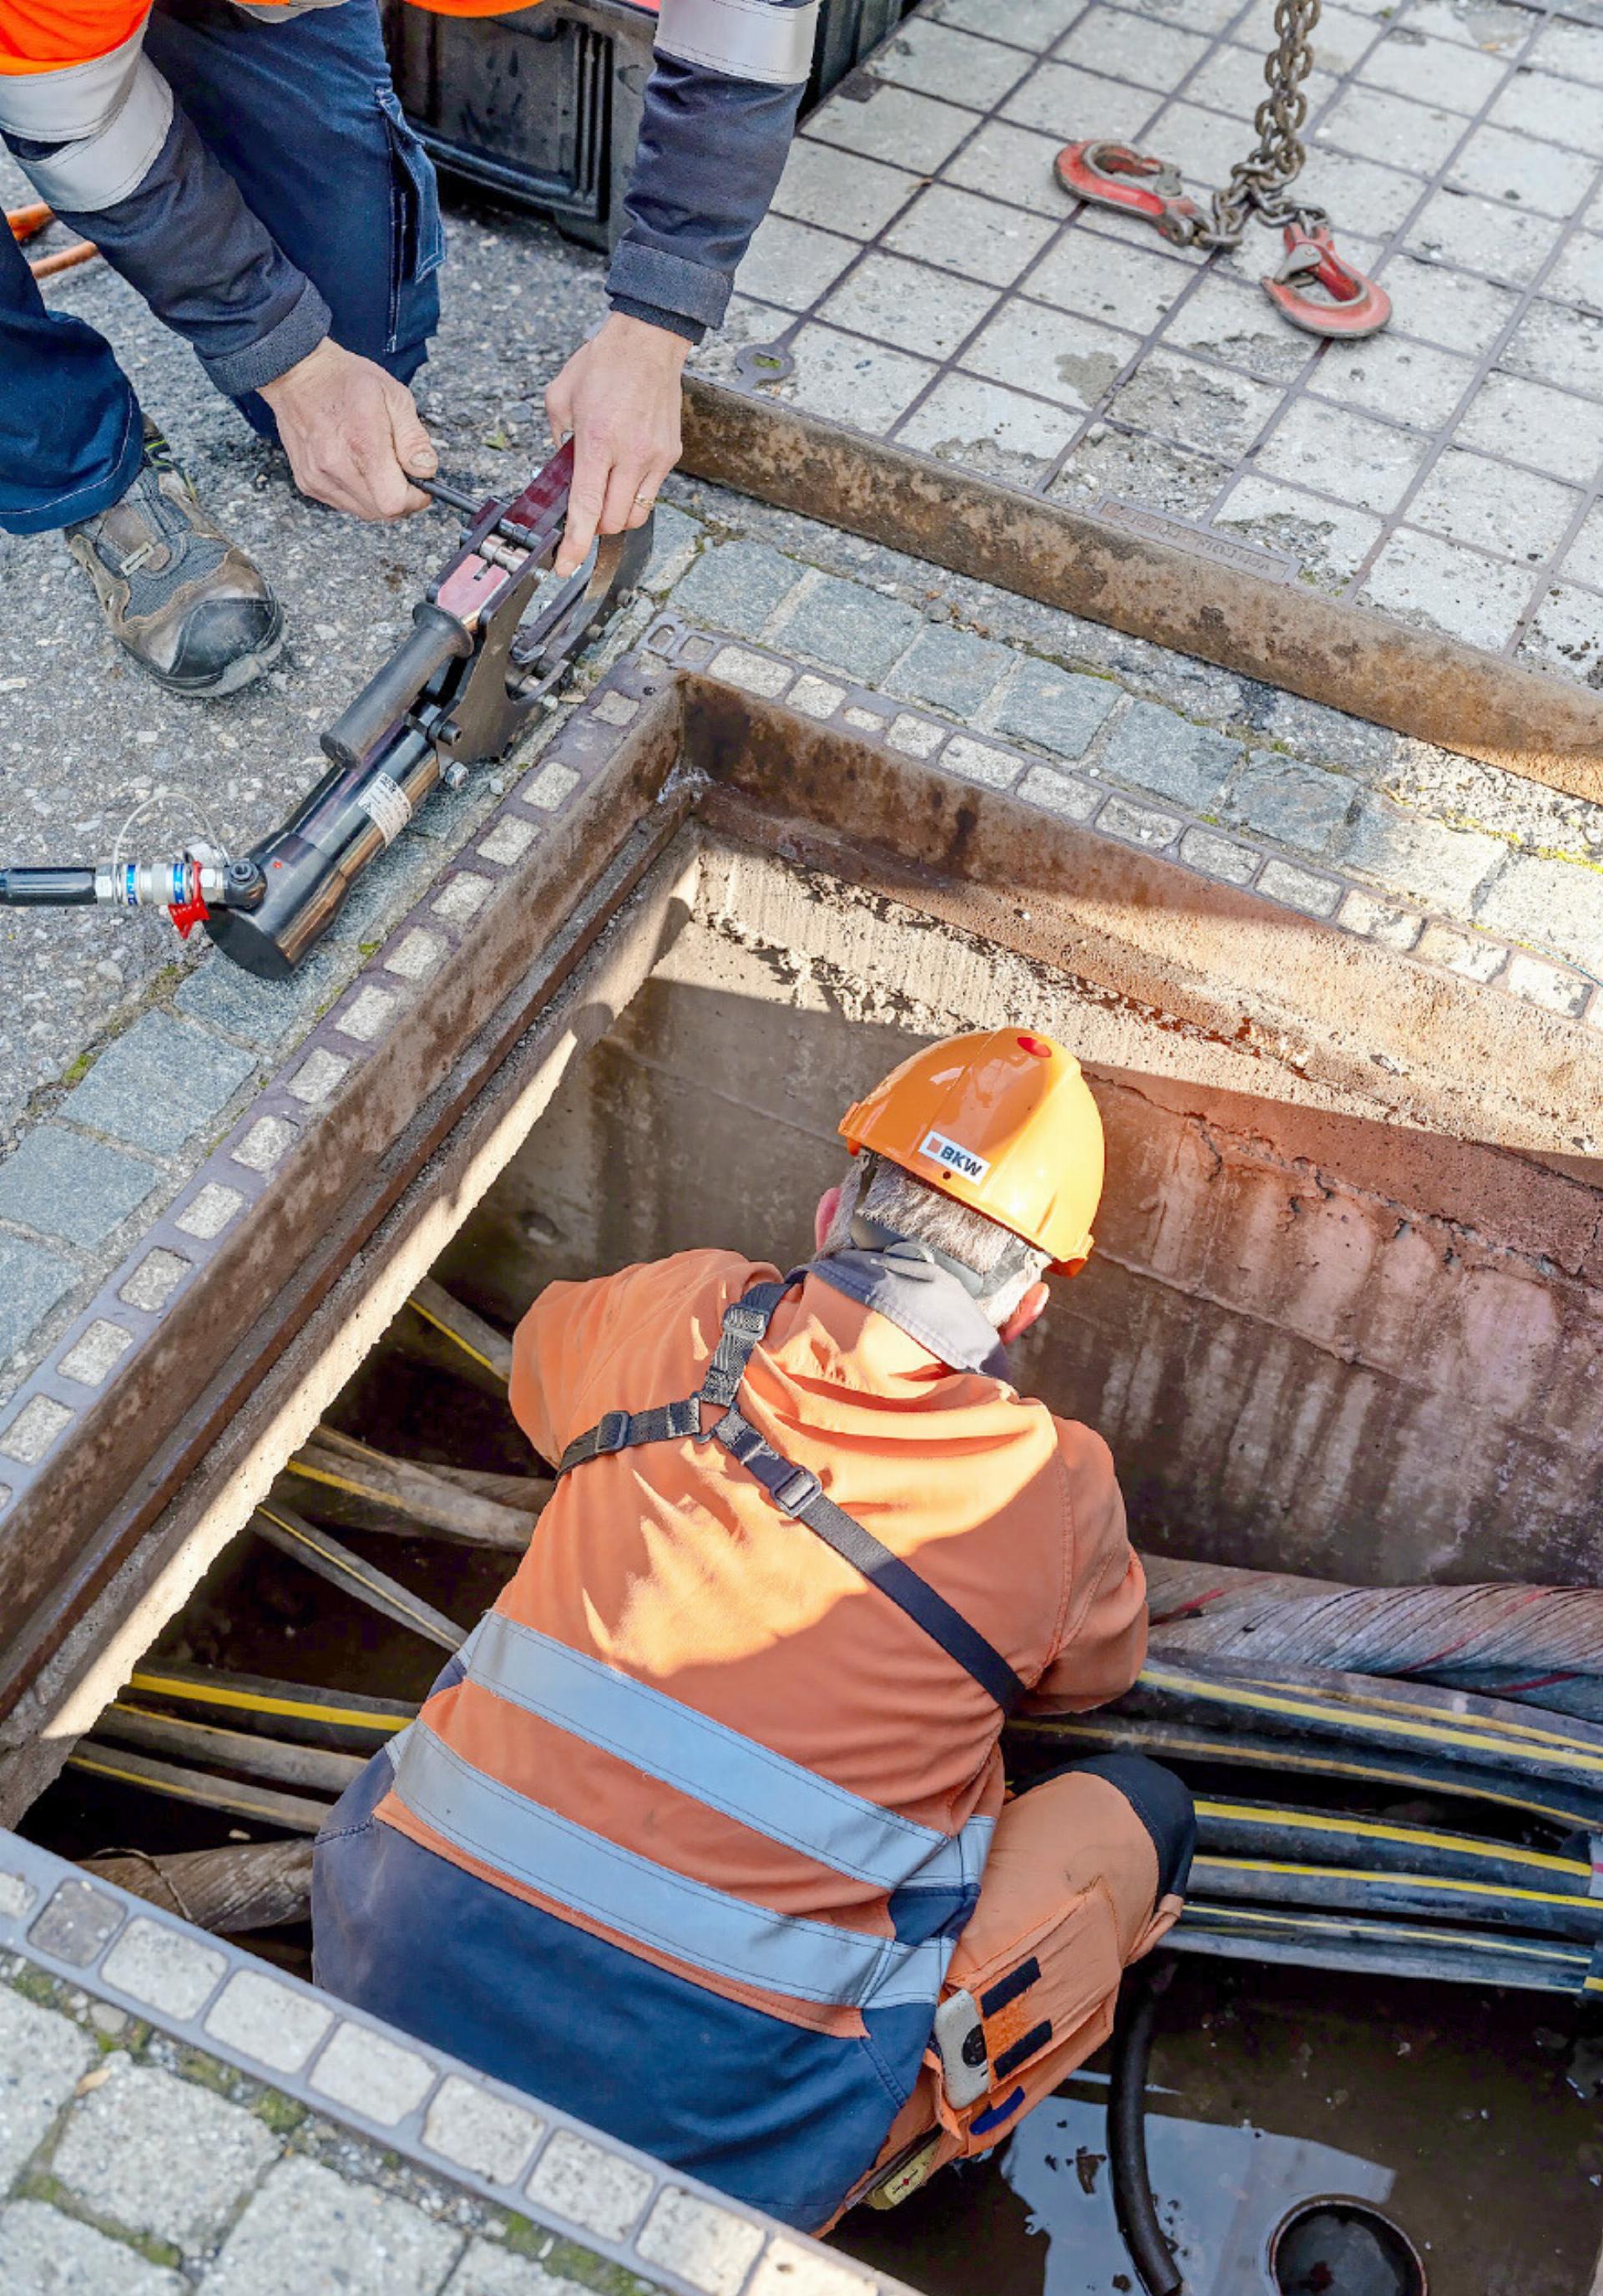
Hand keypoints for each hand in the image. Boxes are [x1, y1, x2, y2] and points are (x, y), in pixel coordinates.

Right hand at [260, 338, 436, 520]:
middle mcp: (335, 465)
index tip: (419, 484)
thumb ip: (414, 438)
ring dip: (378, 495)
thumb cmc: (345, 380)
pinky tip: (355, 464)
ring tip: (374, 462)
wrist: (297, 374)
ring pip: (364, 511)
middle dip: (399, 496)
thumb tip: (425, 470)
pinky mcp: (308, 483)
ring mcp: (319, 477)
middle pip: (381, 512)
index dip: (414, 498)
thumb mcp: (393, 396)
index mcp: (361, 443)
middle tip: (398, 469)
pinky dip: (358, 492)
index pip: (394, 502)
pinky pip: (344, 504)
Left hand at [545, 312, 687, 576]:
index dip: (574, 544)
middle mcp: (629, 453)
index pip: (586, 508)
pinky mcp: (670, 454)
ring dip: (617, 516)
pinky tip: (625, 470)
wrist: (647, 341)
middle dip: (595, 527)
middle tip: (585, 513)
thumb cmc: (603, 364)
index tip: (565, 565)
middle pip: (613, 522)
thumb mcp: (559, 398)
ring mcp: (654, 456)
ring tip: (606, 494)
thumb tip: (559, 466)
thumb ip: (555, 438)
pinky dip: (634, 494)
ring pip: (636, 515)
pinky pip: (650, 493)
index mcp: (597, 441)